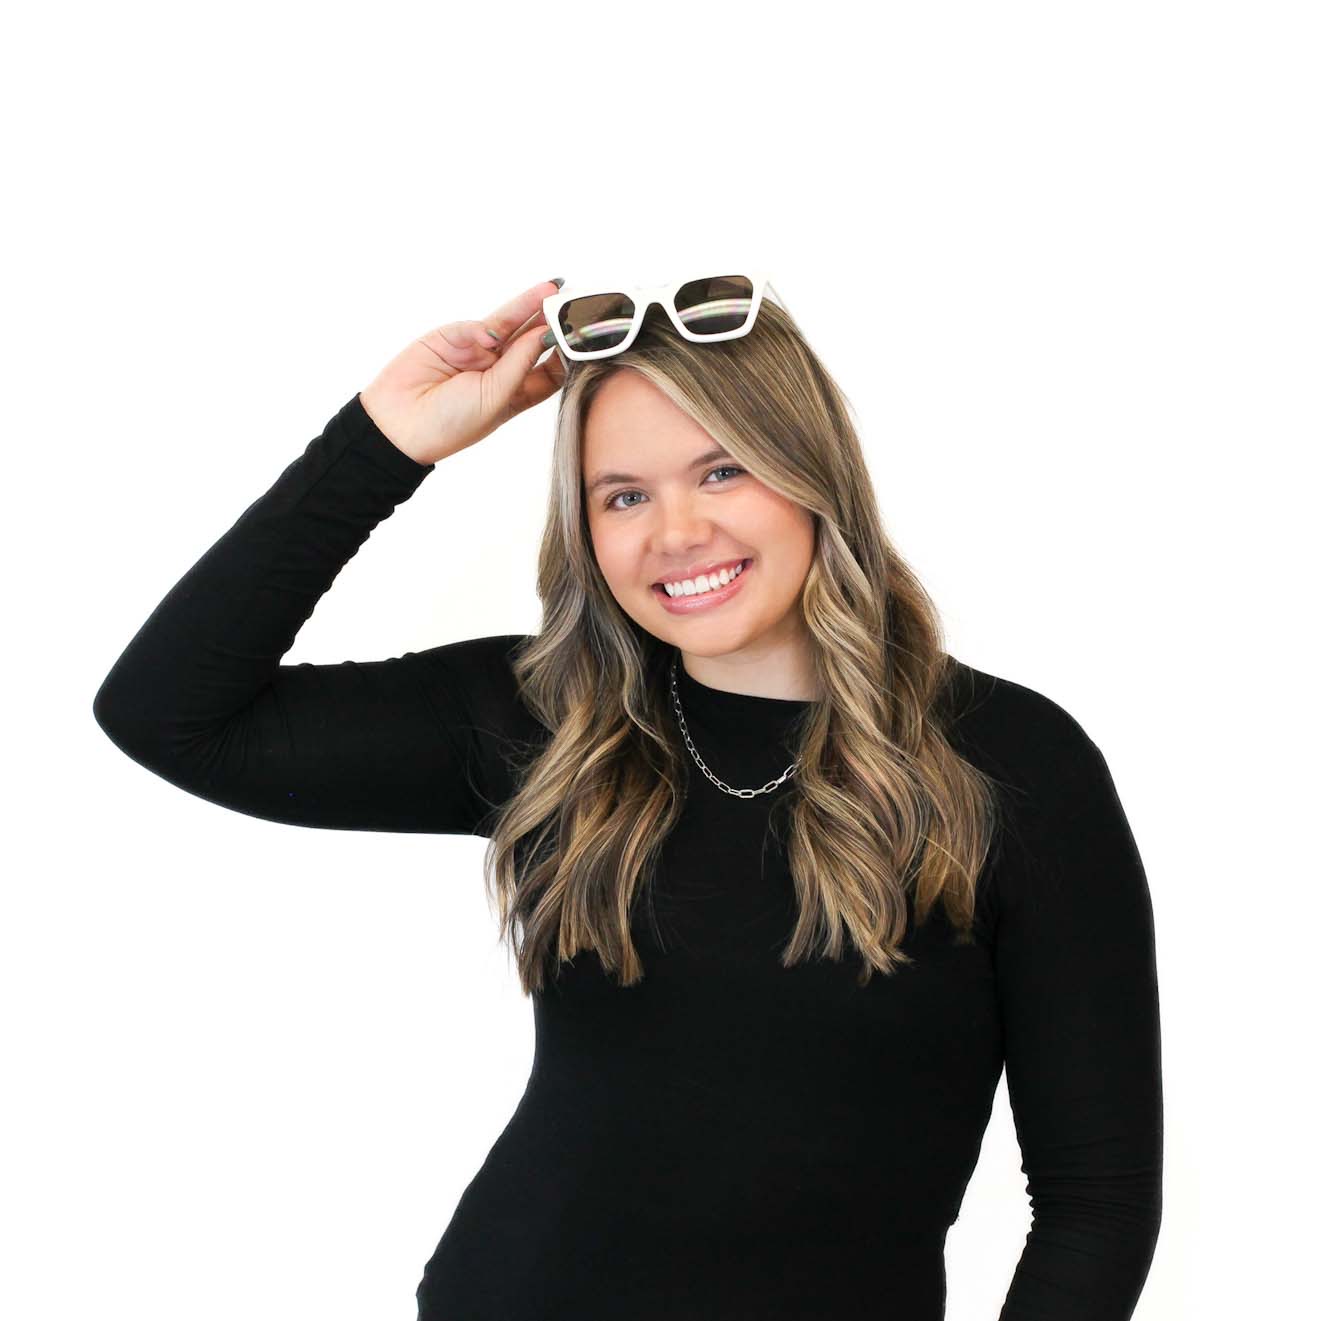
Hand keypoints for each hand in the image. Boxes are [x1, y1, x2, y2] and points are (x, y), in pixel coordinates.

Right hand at [359, 279, 565, 465]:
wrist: (399, 424)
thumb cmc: (450, 424)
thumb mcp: (495, 398)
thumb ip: (520, 364)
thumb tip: (546, 333)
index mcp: (515, 394)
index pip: (550, 370)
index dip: (566, 354)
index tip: (584, 339)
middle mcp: (499, 370)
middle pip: (533, 340)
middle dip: (552, 321)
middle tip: (573, 302)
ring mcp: (476, 352)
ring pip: (509, 324)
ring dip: (529, 306)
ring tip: (551, 288)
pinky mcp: (453, 337)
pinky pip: (475, 326)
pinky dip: (483, 329)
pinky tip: (487, 338)